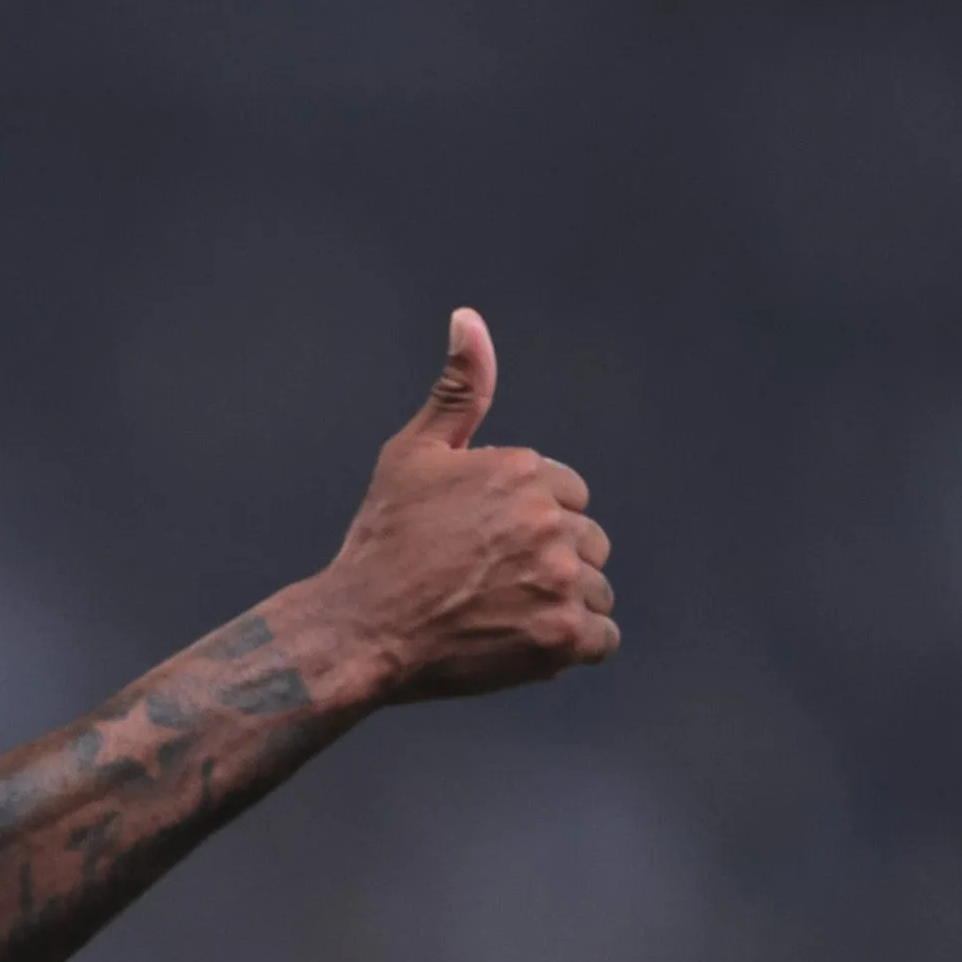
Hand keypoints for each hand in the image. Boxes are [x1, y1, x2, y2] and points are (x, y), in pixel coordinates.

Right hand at [316, 308, 617, 701]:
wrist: (357, 630)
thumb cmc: (382, 541)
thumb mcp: (413, 453)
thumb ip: (459, 389)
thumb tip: (469, 318)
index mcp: (522, 471)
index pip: (569, 497)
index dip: (527, 523)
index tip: (482, 544)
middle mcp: (549, 520)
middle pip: (589, 542)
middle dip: (549, 562)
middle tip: (486, 582)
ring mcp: (559, 580)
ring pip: (596, 590)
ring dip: (561, 605)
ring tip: (500, 613)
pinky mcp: (562, 636)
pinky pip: (603, 637)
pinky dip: (571, 643)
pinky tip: (522, 639)